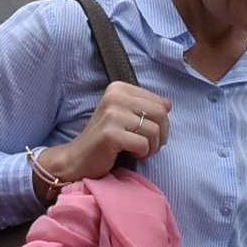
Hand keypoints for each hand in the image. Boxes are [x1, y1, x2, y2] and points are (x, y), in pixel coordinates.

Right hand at [40, 81, 174, 183]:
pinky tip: (131, 154)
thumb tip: (169, 104)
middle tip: (149, 146)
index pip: (160, 102)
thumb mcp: (125, 116)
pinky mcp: (110, 134)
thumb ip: (145, 107)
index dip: (162, 122)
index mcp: (119, 88)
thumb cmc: (106, 138)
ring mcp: (111, 114)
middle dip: (161, 135)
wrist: (78, 158)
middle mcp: (114, 96)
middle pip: (160, 114)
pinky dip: (142, 153)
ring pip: (154, 130)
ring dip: (152, 147)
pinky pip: (143, 144)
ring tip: (139, 151)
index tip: (148, 133)